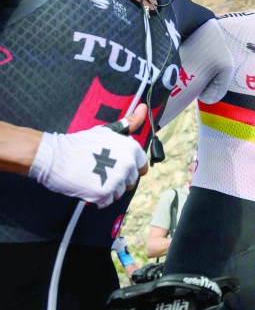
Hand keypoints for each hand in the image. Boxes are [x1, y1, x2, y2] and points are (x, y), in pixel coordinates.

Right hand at [30, 105, 149, 207]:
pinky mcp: (103, 194)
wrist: (55, 156)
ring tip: (94, 178)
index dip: (129, 168)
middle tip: (101, 171)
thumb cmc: (82, 142)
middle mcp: (128, 165)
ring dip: (109, 190)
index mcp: (132, 149)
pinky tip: (88, 186)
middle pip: (131, 181)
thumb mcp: (108, 131)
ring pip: (120, 192)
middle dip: (119, 180)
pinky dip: (98, 198)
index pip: (142, 167)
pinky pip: (107, 202)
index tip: (116, 165)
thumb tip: (144, 107)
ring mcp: (116, 180)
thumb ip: (130, 122)